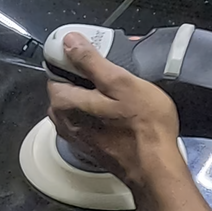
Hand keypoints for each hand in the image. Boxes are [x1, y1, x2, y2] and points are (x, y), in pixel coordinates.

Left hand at [46, 32, 189, 209]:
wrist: (155, 168)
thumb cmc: (142, 127)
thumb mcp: (120, 82)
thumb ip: (91, 61)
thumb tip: (70, 42)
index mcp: (64, 103)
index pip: (56, 69)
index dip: (75, 57)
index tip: (96, 54)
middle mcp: (63, 121)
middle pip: (67, 87)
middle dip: (86, 76)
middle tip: (114, 71)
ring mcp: (76, 136)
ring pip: (78, 103)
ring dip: (95, 94)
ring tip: (121, 90)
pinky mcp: (90, 145)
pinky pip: (88, 119)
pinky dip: (100, 111)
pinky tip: (120, 111)